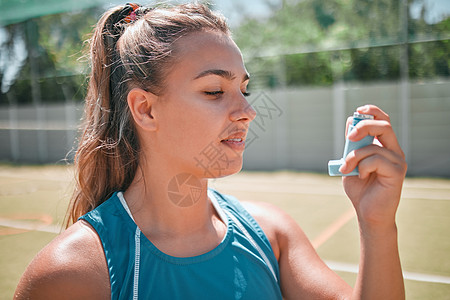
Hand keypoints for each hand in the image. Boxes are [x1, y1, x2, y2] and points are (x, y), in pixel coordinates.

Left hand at [339, 105, 406, 231]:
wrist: (367, 212)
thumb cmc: (360, 188)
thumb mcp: (350, 162)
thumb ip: (351, 145)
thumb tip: (351, 122)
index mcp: (384, 146)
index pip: (383, 120)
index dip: (372, 112)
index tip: (358, 111)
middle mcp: (394, 151)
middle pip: (384, 126)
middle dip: (364, 126)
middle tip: (350, 138)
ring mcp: (398, 161)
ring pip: (373, 147)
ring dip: (354, 157)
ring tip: (347, 169)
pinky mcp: (397, 172)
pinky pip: (376, 160)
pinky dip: (363, 167)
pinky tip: (363, 176)